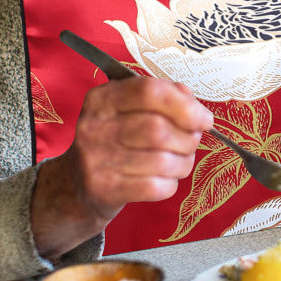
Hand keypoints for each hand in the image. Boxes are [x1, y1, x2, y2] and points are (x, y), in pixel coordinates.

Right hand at [31, 75, 212, 258]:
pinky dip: (170, 183)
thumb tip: (191, 101)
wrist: (75, 185)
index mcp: (103, 98)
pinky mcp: (104, 190)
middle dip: (188, 137)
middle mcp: (95, 126)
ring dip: (184, 162)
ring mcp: (96, 160)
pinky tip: (166, 178)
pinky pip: (155, 186)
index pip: (149, 91)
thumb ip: (162, 97)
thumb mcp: (128, 109)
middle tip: (193, 141)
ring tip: (182, 160)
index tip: (204, 118)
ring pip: (161, 160)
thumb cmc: (114, 140)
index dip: (184, 104)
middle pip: (158, 129)